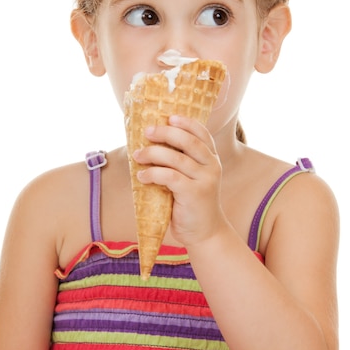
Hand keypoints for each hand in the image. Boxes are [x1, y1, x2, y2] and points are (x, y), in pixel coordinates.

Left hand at [133, 114, 225, 247]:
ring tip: (137, 155)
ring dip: (153, 154)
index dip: (186, 122)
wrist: (205, 232)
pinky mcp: (194, 194)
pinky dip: (153, 174)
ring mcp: (205, 180)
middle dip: (165, 133)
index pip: (203, 133)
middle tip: (147, 132)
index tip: (169, 117)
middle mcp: (212, 166)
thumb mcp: (192, 179)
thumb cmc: (192, 203)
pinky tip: (142, 176)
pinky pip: (170, 177)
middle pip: (189, 141)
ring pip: (177, 158)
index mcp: (212, 159)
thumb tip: (151, 143)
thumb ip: (181, 162)